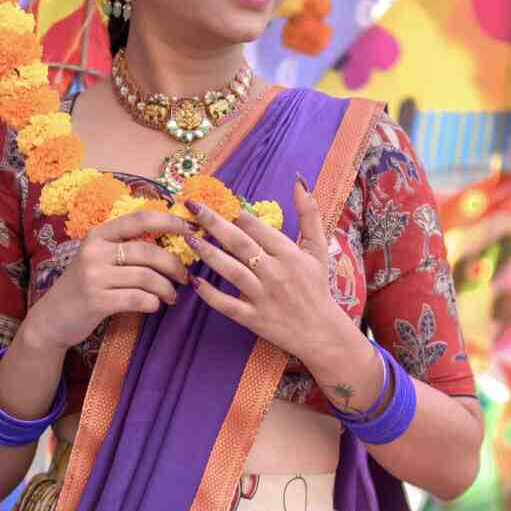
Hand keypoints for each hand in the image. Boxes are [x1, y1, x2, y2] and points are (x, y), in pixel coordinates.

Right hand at [22, 206, 190, 357]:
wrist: (51, 319)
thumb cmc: (83, 288)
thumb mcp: (98, 260)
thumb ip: (126, 249)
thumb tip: (171, 246)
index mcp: (98, 235)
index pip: (140, 219)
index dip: (169, 221)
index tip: (191, 228)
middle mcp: (94, 251)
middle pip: (149, 252)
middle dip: (174, 265)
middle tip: (185, 277)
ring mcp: (94, 276)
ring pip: (146, 277)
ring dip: (166, 288)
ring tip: (171, 296)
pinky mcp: (96, 301)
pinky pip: (137, 299)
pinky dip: (152, 303)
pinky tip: (154, 306)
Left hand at [190, 185, 382, 401]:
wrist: (321, 332)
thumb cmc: (317, 286)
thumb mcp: (318, 248)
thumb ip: (309, 213)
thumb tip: (298, 179)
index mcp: (289, 254)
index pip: (259, 228)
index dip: (237, 213)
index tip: (218, 199)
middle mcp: (275, 273)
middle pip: (240, 244)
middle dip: (214, 223)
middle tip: (192, 207)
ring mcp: (263, 296)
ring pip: (232, 271)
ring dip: (209, 254)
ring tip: (189, 238)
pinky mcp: (253, 318)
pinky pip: (228, 305)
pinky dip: (211, 294)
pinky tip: (194, 281)